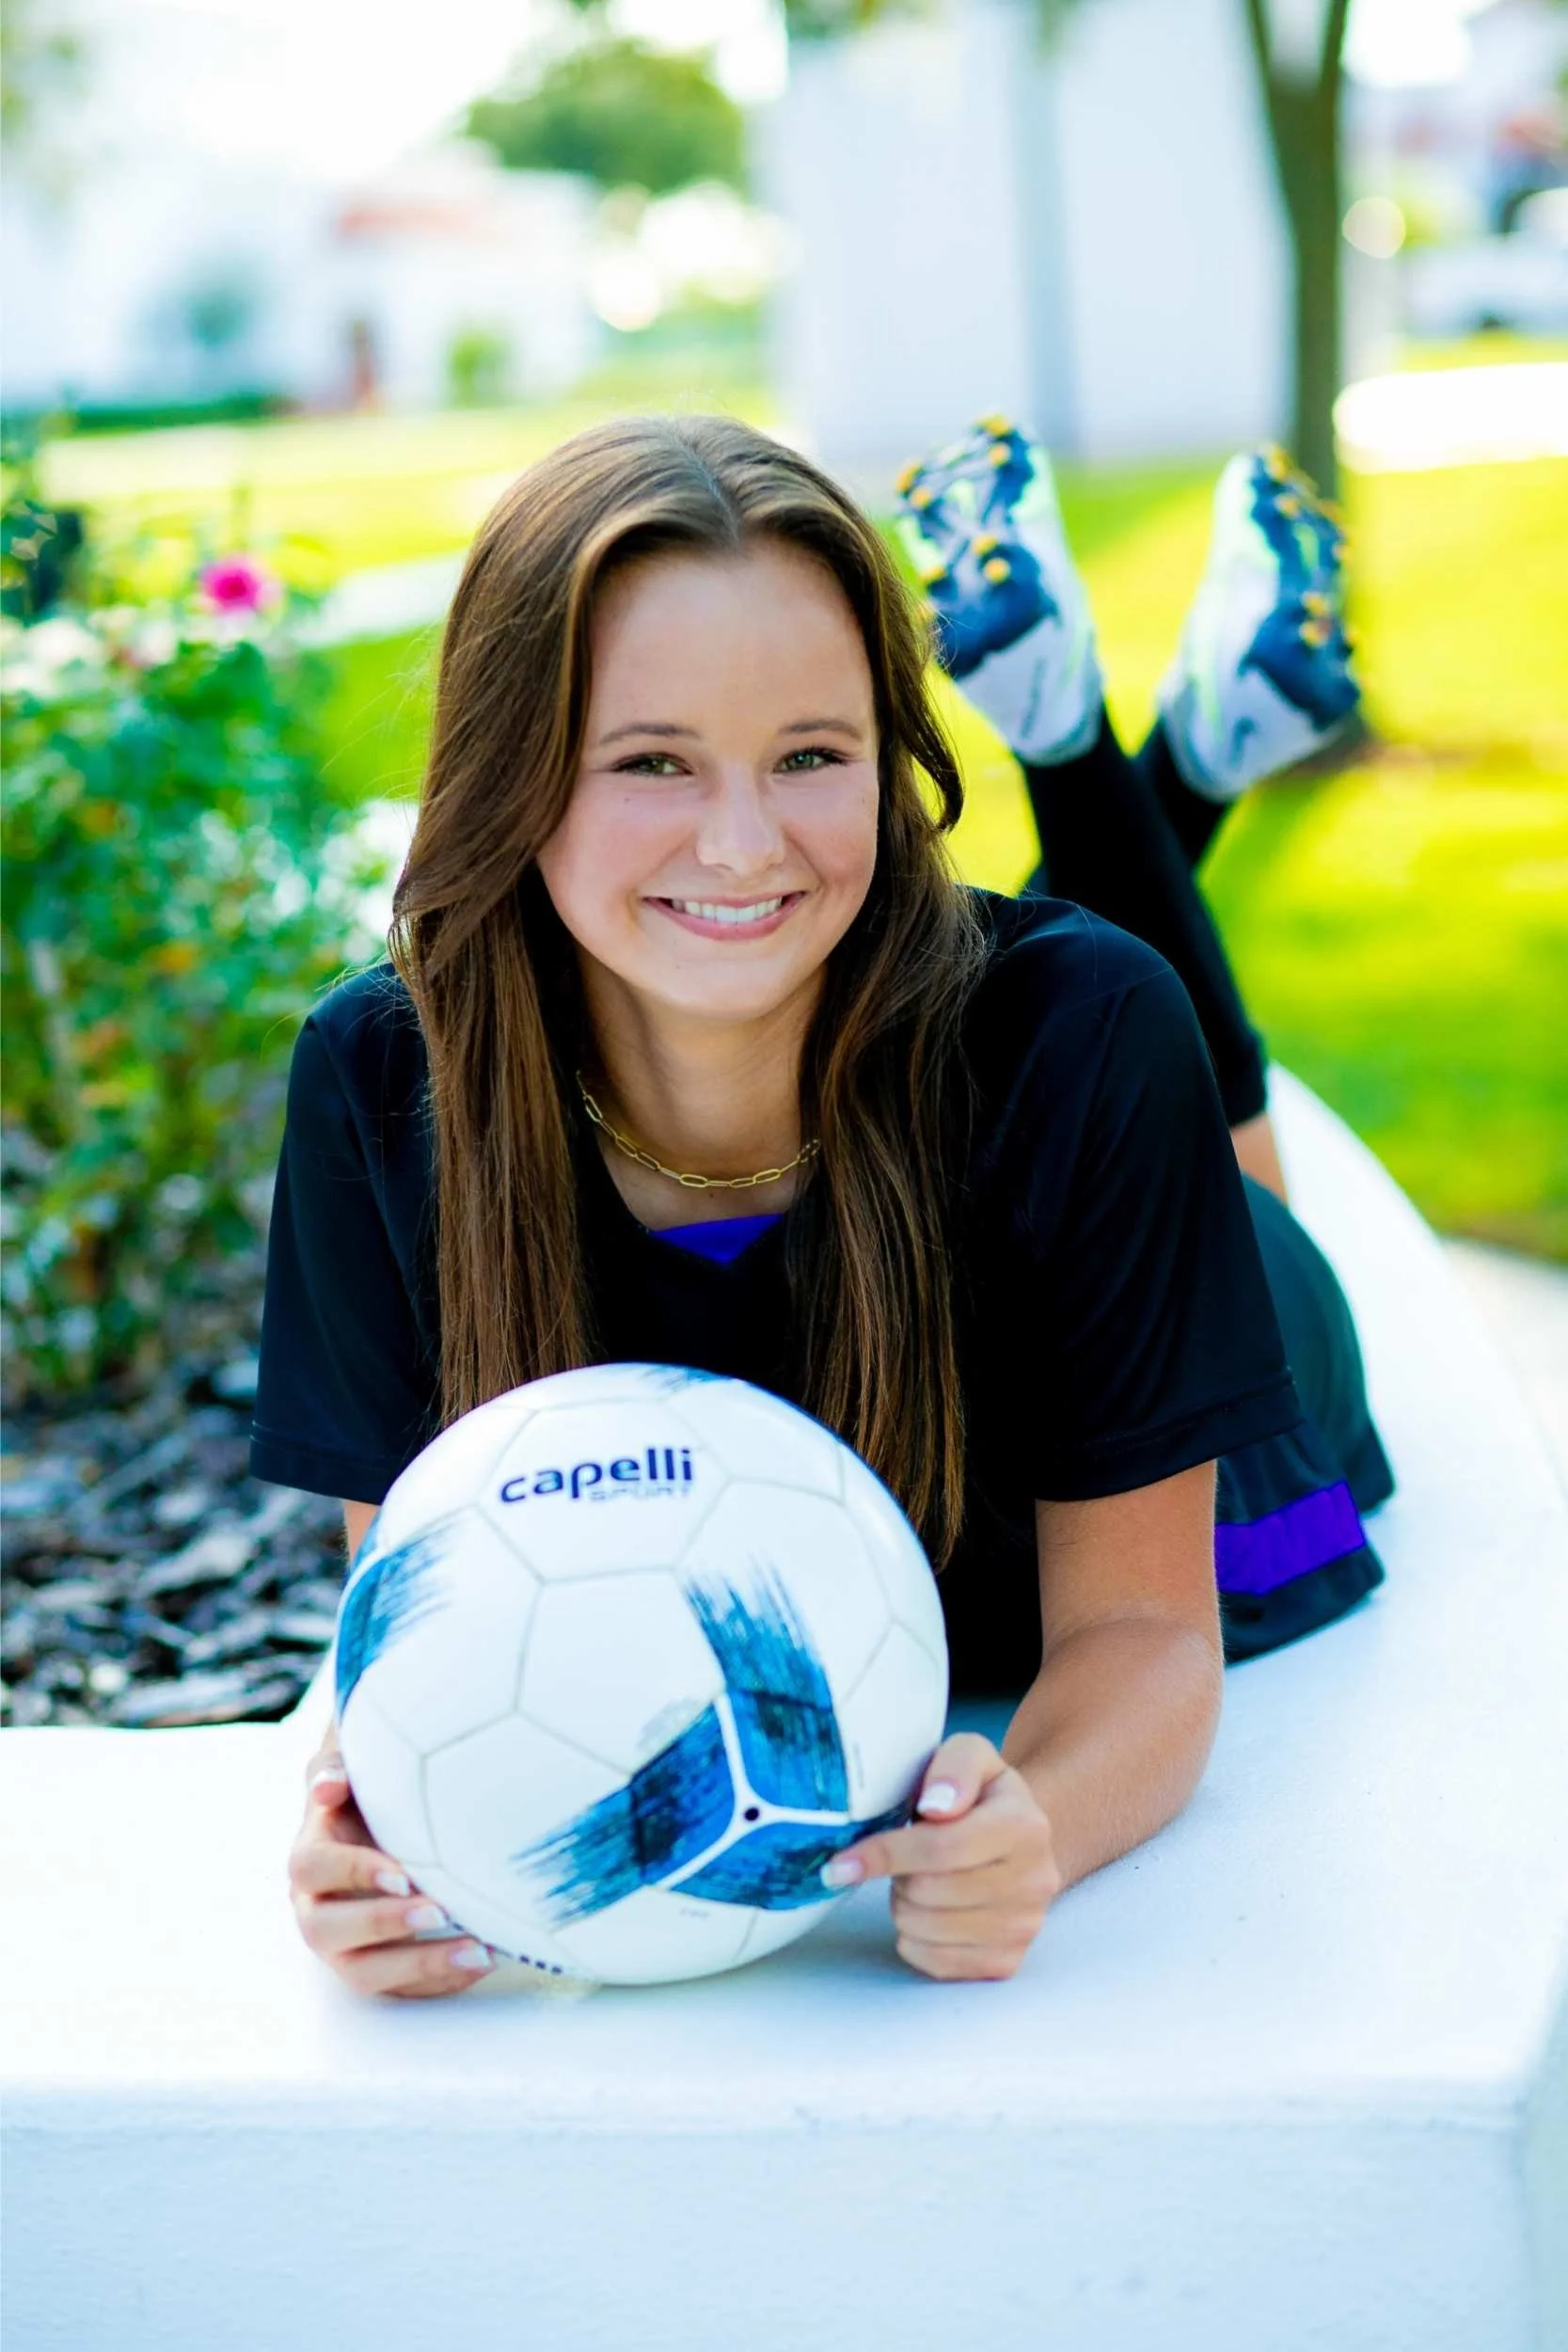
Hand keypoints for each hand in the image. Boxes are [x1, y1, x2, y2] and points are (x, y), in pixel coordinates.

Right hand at [288, 1734, 496, 1998]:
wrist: (390, 1822)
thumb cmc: (371, 1792)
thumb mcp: (352, 1767)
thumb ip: (336, 1768)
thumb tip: (330, 1786)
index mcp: (309, 1858)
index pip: (313, 1869)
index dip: (354, 1872)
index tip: (403, 1874)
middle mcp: (316, 1909)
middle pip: (328, 1931)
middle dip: (384, 1924)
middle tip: (440, 1913)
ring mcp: (343, 1947)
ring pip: (365, 1973)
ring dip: (421, 1965)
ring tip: (478, 1952)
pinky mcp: (378, 1970)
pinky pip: (403, 1989)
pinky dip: (443, 1979)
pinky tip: (485, 1959)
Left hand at [824, 1733, 1061, 1980]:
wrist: (1020, 1842)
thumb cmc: (979, 1796)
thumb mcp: (969, 1756)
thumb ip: (953, 1766)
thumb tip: (936, 1807)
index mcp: (1025, 1826)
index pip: (943, 1847)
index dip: (886, 1854)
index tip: (841, 1862)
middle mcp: (1034, 1881)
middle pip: (928, 1892)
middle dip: (897, 1874)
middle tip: (902, 1858)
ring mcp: (1024, 1927)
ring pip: (925, 1929)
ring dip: (904, 1905)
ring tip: (919, 1880)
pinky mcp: (1006, 1962)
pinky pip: (934, 1962)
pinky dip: (915, 1938)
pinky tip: (929, 1911)